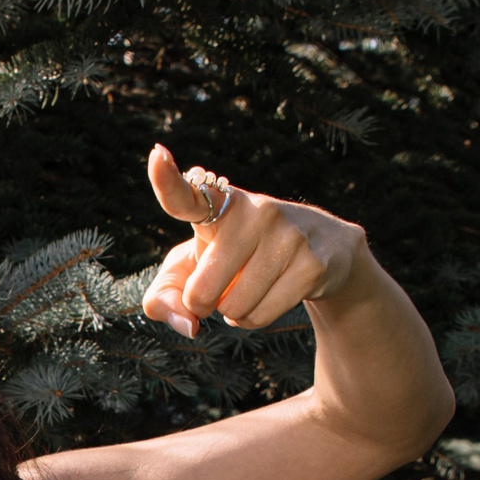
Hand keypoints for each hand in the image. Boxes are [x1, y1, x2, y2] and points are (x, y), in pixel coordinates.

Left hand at [140, 144, 365, 340]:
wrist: (323, 249)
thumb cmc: (238, 257)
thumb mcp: (194, 268)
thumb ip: (166, 296)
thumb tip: (188, 325)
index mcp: (219, 203)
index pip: (188, 196)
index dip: (167, 179)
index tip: (157, 155)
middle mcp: (254, 211)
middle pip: (202, 292)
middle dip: (203, 304)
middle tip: (219, 288)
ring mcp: (287, 235)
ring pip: (233, 309)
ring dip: (233, 312)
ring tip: (250, 285)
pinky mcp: (312, 264)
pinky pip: (260, 317)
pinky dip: (255, 319)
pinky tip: (269, 295)